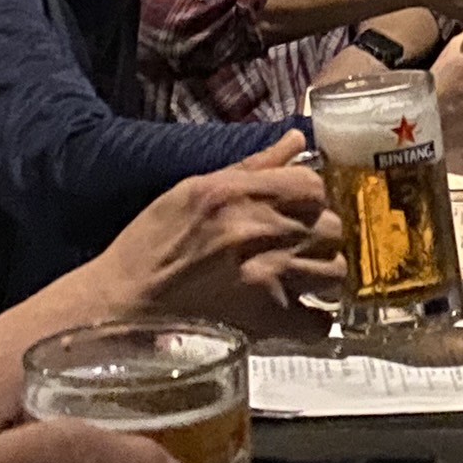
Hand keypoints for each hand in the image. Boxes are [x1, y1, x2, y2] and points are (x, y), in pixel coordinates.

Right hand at [99, 134, 339, 333]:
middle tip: (302, 247)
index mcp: (241, 192)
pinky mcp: (267, 319)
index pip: (314, 186)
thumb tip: (298, 139)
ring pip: (336, 272)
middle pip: (333, 228)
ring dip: (323, 276)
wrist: (125, 301)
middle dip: (322, 237)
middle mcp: (262, 229)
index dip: (312, 198)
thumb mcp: (195, 188)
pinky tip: (297, 314)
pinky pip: (320, 323)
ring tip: (303, 280)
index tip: (301, 210)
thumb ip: (254, 165)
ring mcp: (270, 276)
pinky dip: (314, 322)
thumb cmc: (153, 243)